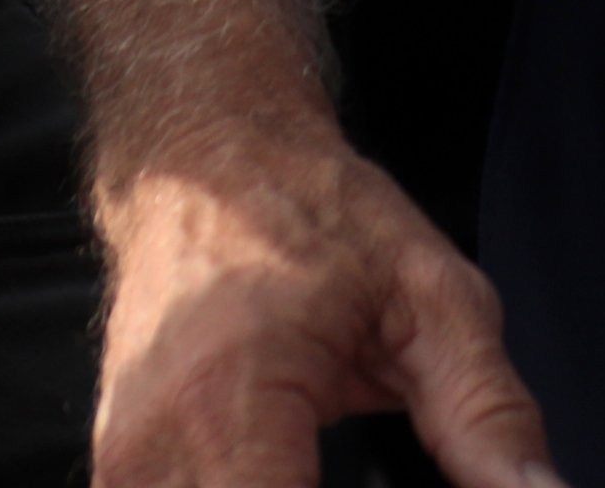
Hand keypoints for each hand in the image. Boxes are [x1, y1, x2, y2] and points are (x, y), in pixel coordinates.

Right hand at [92, 122, 563, 487]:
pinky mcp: (119, 471)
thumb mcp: (431, 295)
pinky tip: (299, 467)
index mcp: (231, 405)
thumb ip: (486, 416)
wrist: (202, 150)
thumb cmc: (306, 206)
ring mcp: (123, 466)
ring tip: (336, 460)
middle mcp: (155, 450)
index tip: (408, 478)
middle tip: (382, 455)